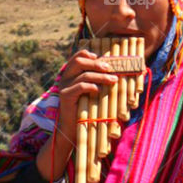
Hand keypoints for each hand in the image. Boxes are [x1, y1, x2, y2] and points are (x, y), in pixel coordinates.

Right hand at [36, 49, 118, 181]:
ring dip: (101, 76)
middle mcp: (65, 77)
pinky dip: (92, 86)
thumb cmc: (88, 109)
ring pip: (83, 74)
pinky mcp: (65, 96)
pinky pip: (79, 86)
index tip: (105, 59)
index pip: (78, 55)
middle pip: (79, 61)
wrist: (74, 128)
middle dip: (97, 63)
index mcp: (71, 73)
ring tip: (113, 80)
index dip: (91, 54)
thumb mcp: (94, 91)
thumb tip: (118, 71)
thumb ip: (99, 80)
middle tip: (111, 68)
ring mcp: (64, 86)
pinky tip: (99, 90)